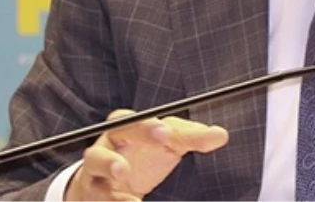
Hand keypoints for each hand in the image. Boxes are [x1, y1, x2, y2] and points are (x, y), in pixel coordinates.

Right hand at [64, 111, 228, 201]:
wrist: (108, 186)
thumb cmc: (141, 157)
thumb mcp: (165, 145)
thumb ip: (190, 138)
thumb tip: (221, 135)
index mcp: (126, 129)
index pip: (133, 119)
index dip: (147, 125)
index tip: (166, 133)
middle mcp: (107, 145)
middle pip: (112, 133)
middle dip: (133, 135)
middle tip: (156, 142)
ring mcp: (96, 170)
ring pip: (95, 162)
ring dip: (109, 165)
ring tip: (123, 172)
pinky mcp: (94, 193)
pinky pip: (98, 194)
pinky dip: (115, 199)